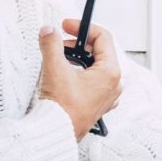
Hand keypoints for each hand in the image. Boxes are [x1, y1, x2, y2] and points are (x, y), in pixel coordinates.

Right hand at [38, 21, 120, 139]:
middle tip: (60, 43)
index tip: (67, 26)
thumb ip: (51, 45)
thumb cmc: (62, 109)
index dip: (83, 28)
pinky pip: (92, 82)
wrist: (56, 134)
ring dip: (78, 59)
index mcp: (110, 73)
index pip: (103, 38)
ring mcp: (106, 96)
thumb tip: (49, 31)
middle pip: (100, 52)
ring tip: (60, 60)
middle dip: (78, 44)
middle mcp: (113, 84)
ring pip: (96, 67)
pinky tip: (66, 76)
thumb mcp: (55, 69)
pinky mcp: (97, 105)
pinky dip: (80, 74)